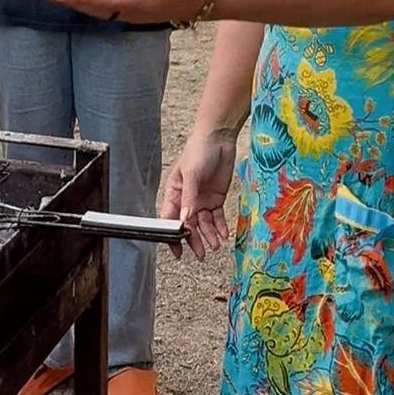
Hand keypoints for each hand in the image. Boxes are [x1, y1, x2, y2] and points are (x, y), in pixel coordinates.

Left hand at [46, 0, 209, 25]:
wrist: (204, 1)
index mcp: (142, 4)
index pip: (108, 2)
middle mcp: (134, 12)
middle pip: (98, 9)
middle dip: (74, 2)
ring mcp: (133, 13)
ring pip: (99, 10)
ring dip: (77, 3)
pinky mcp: (133, 10)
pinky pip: (105, 8)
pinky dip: (87, 2)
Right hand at [161, 131, 237, 260]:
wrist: (219, 139)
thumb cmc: (198, 151)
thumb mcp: (191, 174)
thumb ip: (189, 198)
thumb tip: (184, 219)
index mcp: (174, 193)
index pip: (170, 217)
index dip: (172, 234)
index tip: (176, 249)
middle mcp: (186, 199)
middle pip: (188, 224)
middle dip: (193, 240)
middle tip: (200, 254)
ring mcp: (202, 200)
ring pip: (203, 224)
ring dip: (208, 235)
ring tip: (215, 245)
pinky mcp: (216, 198)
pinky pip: (217, 217)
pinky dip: (220, 227)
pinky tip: (223, 234)